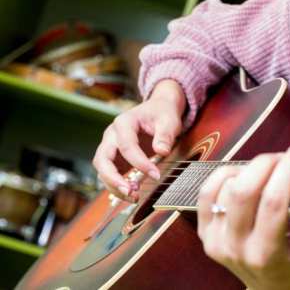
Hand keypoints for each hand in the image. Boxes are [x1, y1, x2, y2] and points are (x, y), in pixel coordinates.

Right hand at [93, 79, 185, 200]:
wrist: (159, 110)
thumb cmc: (163, 114)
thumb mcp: (169, 121)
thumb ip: (165, 135)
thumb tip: (161, 151)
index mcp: (123, 123)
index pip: (127, 146)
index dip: (140, 163)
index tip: (155, 175)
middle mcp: (111, 135)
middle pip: (103, 159)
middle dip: (113, 178)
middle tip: (130, 192)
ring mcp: (110, 147)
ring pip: (102, 170)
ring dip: (114, 186)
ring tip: (134, 197)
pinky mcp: (115, 159)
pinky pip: (110, 174)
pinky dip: (118, 186)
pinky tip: (133, 194)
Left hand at [197, 141, 289, 289]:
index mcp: (268, 255)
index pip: (273, 203)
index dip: (288, 170)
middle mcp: (237, 249)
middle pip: (244, 191)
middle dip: (267, 163)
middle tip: (286, 155)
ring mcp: (217, 241)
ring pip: (225, 188)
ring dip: (250, 168)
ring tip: (271, 167)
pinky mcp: (205, 234)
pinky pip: (207, 194)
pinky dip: (224, 175)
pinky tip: (243, 172)